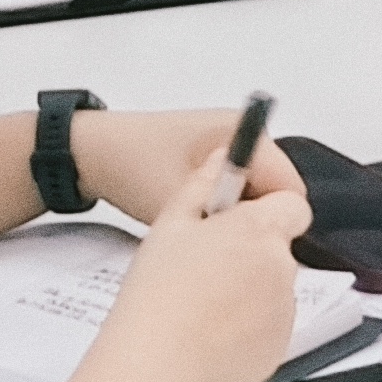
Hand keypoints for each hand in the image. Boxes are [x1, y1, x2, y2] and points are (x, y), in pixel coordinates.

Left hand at [68, 106, 305, 221]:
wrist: (91, 153)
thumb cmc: (133, 167)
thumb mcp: (185, 201)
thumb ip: (228, 224)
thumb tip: (257, 248)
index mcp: (241, 133)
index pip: (290, 188)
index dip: (274, 222)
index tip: (250, 244)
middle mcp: (239, 134)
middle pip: (273, 191)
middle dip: (253, 220)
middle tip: (220, 240)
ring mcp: (224, 144)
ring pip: (253, 195)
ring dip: (235, 217)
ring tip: (203, 231)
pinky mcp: (208, 157)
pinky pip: (233, 191)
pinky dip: (221, 210)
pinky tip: (196, 223)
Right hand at [86, 159, 309, 381]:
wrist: (158, 366)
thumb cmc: (159, 301)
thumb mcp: (169, 224)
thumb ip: (204, 184)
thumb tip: (223, 160)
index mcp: (259, 232)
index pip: (292, 202)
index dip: (266, 205)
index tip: (239, 213)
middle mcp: (281, 269)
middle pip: (278, 245)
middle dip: (249, 248)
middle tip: (206, 258)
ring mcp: (283, 310)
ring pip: (272, 284)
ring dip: (248, 285)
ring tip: (201, 296)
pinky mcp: (279, 345)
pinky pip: (269, 320)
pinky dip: (249, 320)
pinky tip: (211, 323)